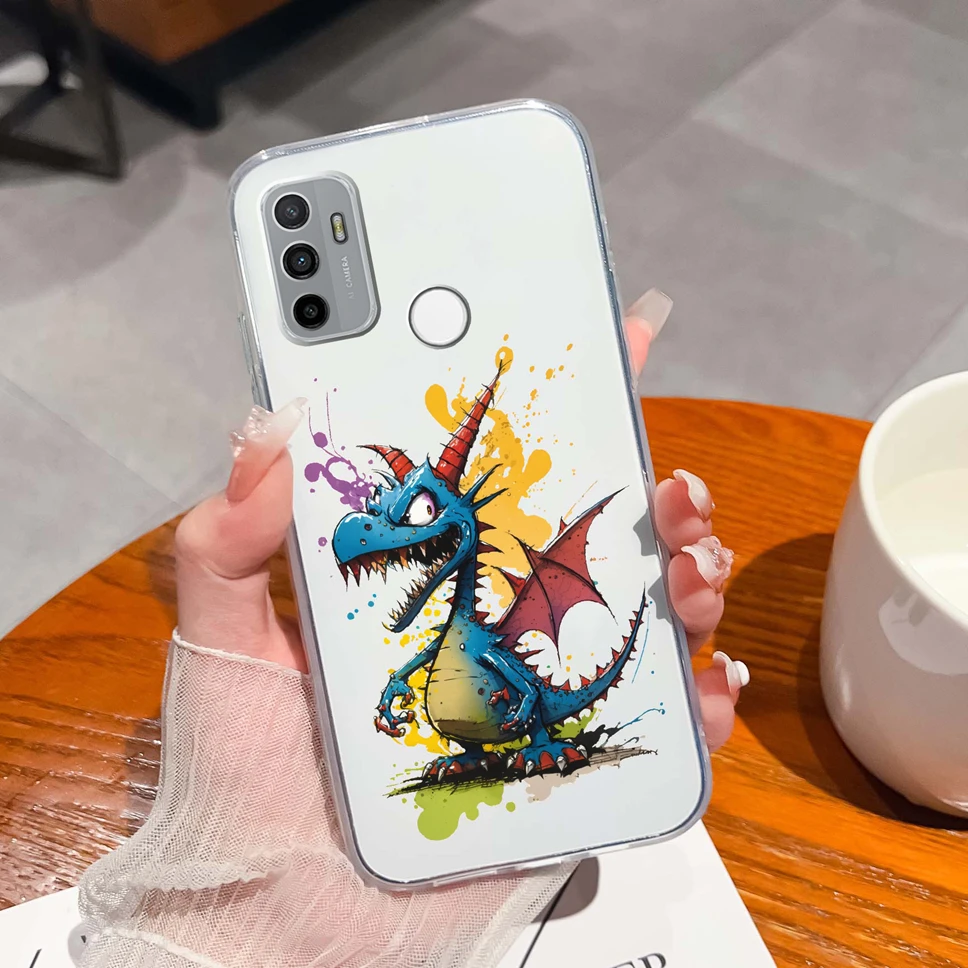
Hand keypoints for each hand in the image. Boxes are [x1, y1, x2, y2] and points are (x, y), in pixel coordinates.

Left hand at [175, 290, 745, 747]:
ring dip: (689, 579)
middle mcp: (491, 621)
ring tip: (689, 570)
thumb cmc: (249, 779)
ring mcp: (537, 690)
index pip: (502, 474)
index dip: (559, 404)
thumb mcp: (223, 642)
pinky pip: (655, 726)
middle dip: (652, 493)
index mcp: (425, 576)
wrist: (279, 914)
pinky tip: (704, 683)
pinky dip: (699, 700)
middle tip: (666, 481)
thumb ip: (226, 539)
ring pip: (641, 615)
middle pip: (594, 536)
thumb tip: (266, 426)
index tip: (610, 340)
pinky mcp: (567, 765)